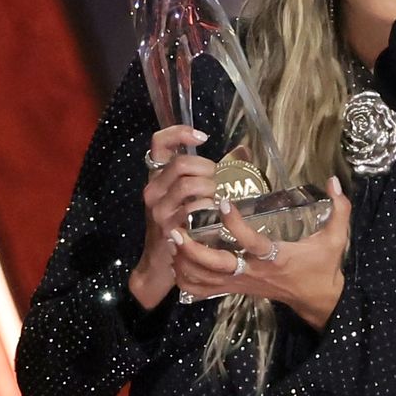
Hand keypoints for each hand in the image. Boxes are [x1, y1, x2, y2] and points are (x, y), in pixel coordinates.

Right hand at [130, 124, 215, 308]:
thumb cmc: (180, 226)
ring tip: (215, 198)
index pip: (159, 142)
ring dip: (209, 189)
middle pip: (181, 164)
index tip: (202, 138)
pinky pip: (192, 209)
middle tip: (216, 180)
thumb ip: (205, 174)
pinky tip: (214, 212)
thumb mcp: (185, 197)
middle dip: (206, 168)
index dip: (180, 133)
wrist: (160, 262)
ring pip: (188, 185)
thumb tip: (242, 151)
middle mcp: (153, 190)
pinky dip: (208, 208)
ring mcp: (158, 209)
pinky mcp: (167, 227)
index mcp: (157, 177)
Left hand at [170, 176, 351, 328]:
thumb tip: (334, 181)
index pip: (251, 242)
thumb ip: (339, 209)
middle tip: (176, 230)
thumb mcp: (336, 238)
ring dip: (185, 263)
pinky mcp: (237, 290)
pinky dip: (188, 278)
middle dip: (193, 250)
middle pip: (217, 267)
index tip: (223, 203)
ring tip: (173, 240)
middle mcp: (254, 272)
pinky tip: (179, 261)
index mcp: (276, 257)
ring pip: (205, 280)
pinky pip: (205, 290)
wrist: (317, 299)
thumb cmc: (323, 266)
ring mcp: (242, 283)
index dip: (235, 224)